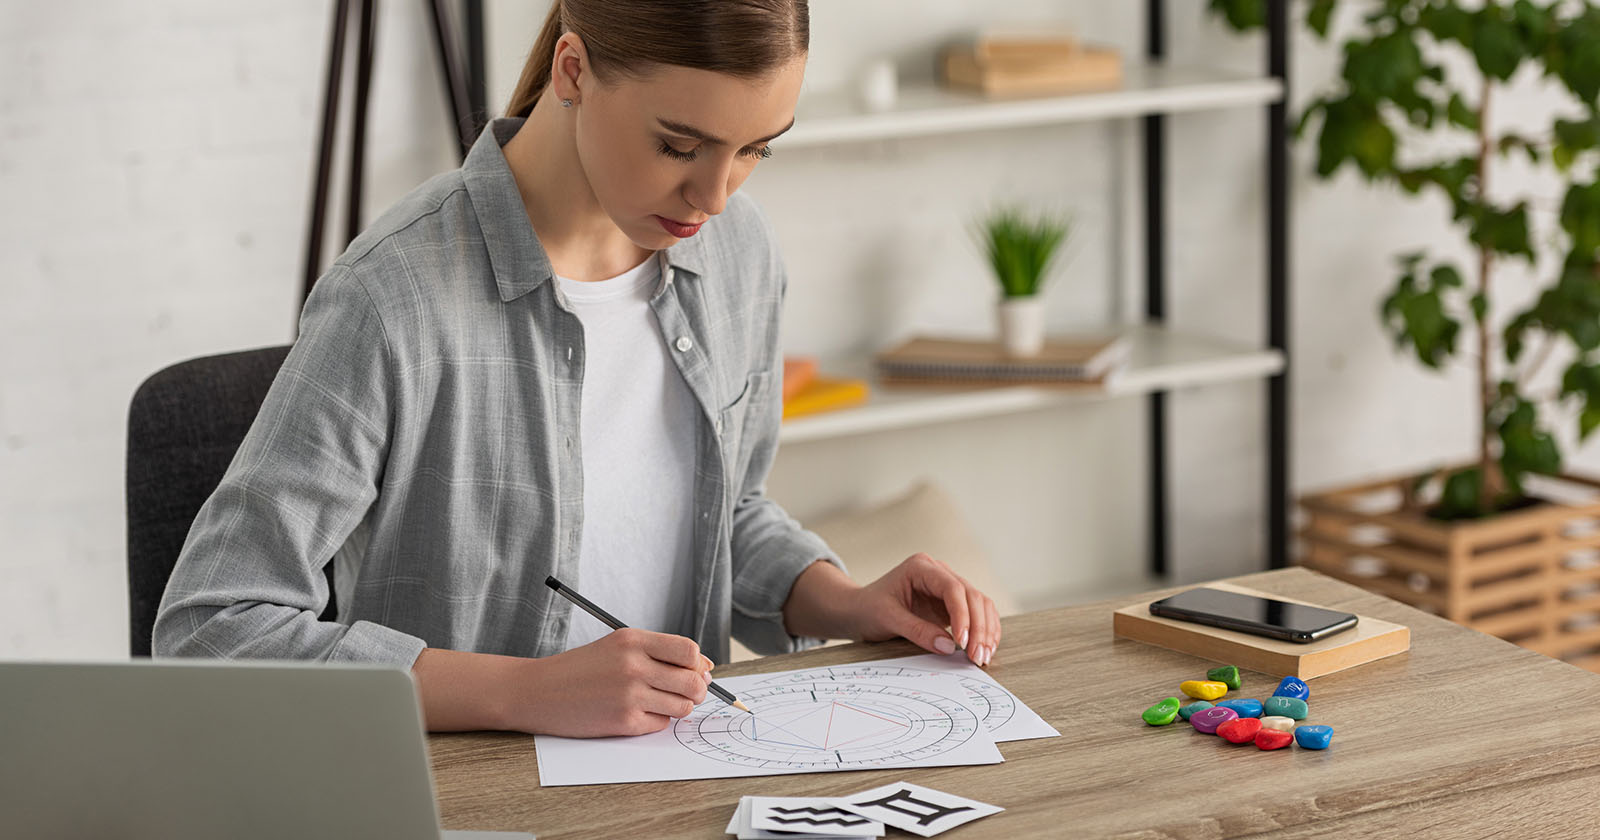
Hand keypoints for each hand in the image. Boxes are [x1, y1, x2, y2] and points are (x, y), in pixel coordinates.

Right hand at [506, 628, 713, 736]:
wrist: (538, 692)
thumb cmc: (581, 669)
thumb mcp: (617, 646)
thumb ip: (659, 653)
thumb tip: (705, 669)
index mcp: (632, 640)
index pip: (689, 651)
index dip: (698, 664)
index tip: (695, 671)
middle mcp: (633, 665)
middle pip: (693, 681)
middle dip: (697, 690)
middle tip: (685, 693)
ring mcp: (629, 694)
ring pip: (682, 706)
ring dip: (678, 708)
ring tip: (657, 702)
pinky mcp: (624, 722)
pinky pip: (661, 724)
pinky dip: (655, 721)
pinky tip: (635, 713)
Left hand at [783, 555, 1001, 666]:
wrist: (859, 610)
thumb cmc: (869, 609)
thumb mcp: (888, 619)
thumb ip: (917, 631)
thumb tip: (948, 646)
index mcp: (922, 567)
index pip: (953, 588)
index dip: (962, 615)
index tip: (962, 642)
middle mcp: (939, 572)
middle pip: (972, 596)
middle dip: (978, 628)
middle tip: (977, 657)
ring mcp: (948, 587)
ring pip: (980, 604)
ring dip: (986, 630)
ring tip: (983, 657)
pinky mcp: (952, 604)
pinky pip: (977, 614)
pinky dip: (984, 631)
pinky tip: (985, 648)